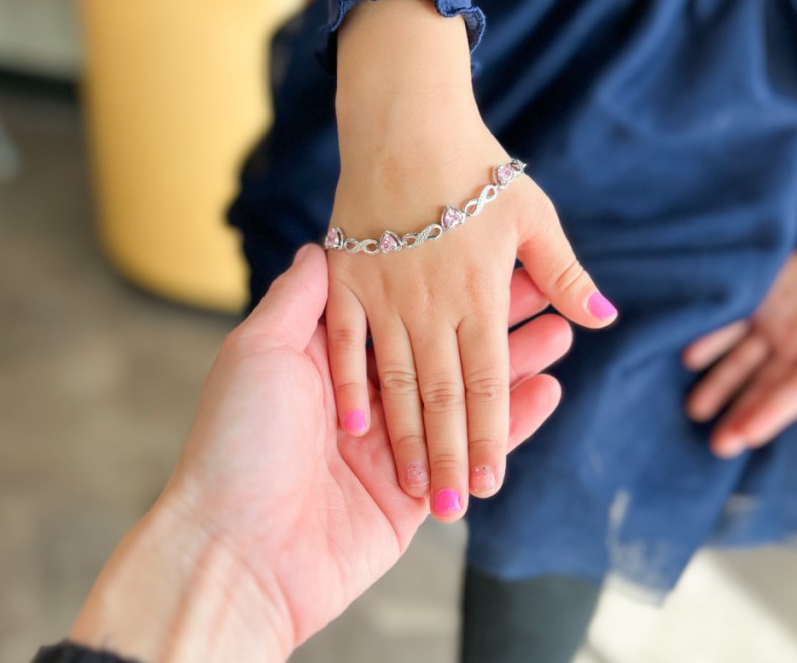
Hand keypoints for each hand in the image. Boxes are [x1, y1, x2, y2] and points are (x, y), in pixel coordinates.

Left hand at [68, 245, 572, 661]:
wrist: (235, 547)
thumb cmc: (237, 439)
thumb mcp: (259, 350)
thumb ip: (300, 300)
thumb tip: (320, 247)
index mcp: (330, 361)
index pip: (404, 311)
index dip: (448, 283)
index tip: (494, 254)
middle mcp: (365, 401)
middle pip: (443, 350)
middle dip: (495, 321)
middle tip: (550, 294)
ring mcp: (391, 449)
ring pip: (465, 399)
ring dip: (515, 367)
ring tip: (561, 334)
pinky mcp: (412, 497)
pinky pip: (469, 453)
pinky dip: (511, 425)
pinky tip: (548, 393)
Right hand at [327, 0, 616, 520]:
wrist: (405, 119)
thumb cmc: (473, 169)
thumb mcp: (532, 215)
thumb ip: (563, 274)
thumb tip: (605, 319)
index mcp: (478, 292)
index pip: (489, 381)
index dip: (492, 436)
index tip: (490, 485)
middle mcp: (430, 302)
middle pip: (444, 393)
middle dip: (449, 454)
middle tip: (453, 509)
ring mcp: (382, 293)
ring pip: (397, 378)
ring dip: (405, 436)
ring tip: (412, 485)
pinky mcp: (344, 280)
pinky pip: (345, 339)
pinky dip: (350, 381)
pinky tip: (355, 424)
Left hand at [683, 234, 796, 457]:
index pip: (794, 393)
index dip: (771, 414)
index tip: (747, 437)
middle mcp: (792, 353)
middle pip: (762, 388)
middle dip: (740, 415)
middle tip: (719, 446)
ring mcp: (769, 332)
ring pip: (739, 363)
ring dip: (717, 385)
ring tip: (694, 410)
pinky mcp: (752, 308)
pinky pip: (728, 327)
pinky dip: (709, 341)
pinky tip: (688, 357)